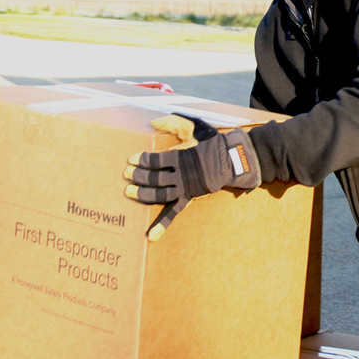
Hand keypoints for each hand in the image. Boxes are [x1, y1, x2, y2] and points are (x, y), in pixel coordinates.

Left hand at [123, 117, 260, 240]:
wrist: (232, 162)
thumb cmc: (212, 143)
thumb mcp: (194, 127)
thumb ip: (173, 122)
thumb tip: (153, 122)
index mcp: (181, 157)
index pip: (156, 160)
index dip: (143, 160)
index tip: (132, 159)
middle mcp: (181, 174)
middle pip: (154, 177)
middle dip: (138, 176)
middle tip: (126, 174)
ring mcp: (184, 188)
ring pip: (159, 194)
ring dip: (142, 194)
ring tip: (129, 192)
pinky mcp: (188, 198)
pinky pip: (173, 212)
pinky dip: (162, 224)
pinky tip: (151, 235)